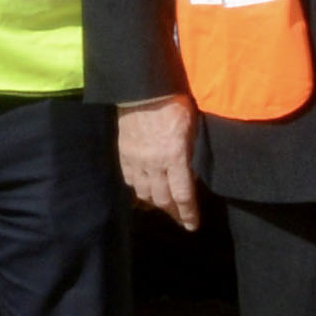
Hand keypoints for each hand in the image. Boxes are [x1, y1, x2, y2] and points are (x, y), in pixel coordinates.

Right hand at [116, 95, 199, 228]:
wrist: (143, 90)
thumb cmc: (174, 104)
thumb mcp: (192, 127)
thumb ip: (190, 152)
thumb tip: (190, 173)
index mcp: (175, 157)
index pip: (183, 195)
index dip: (188, 213)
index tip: (192, 226)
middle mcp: (154, 164)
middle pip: (163, 199)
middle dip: (173, 213)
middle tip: (180, 220)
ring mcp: (137, 160)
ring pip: (144, 193)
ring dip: (154, 204)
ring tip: (162, 209)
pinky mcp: (124, 154)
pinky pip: (129, 180)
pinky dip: (136, 190)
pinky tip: (141, 194)